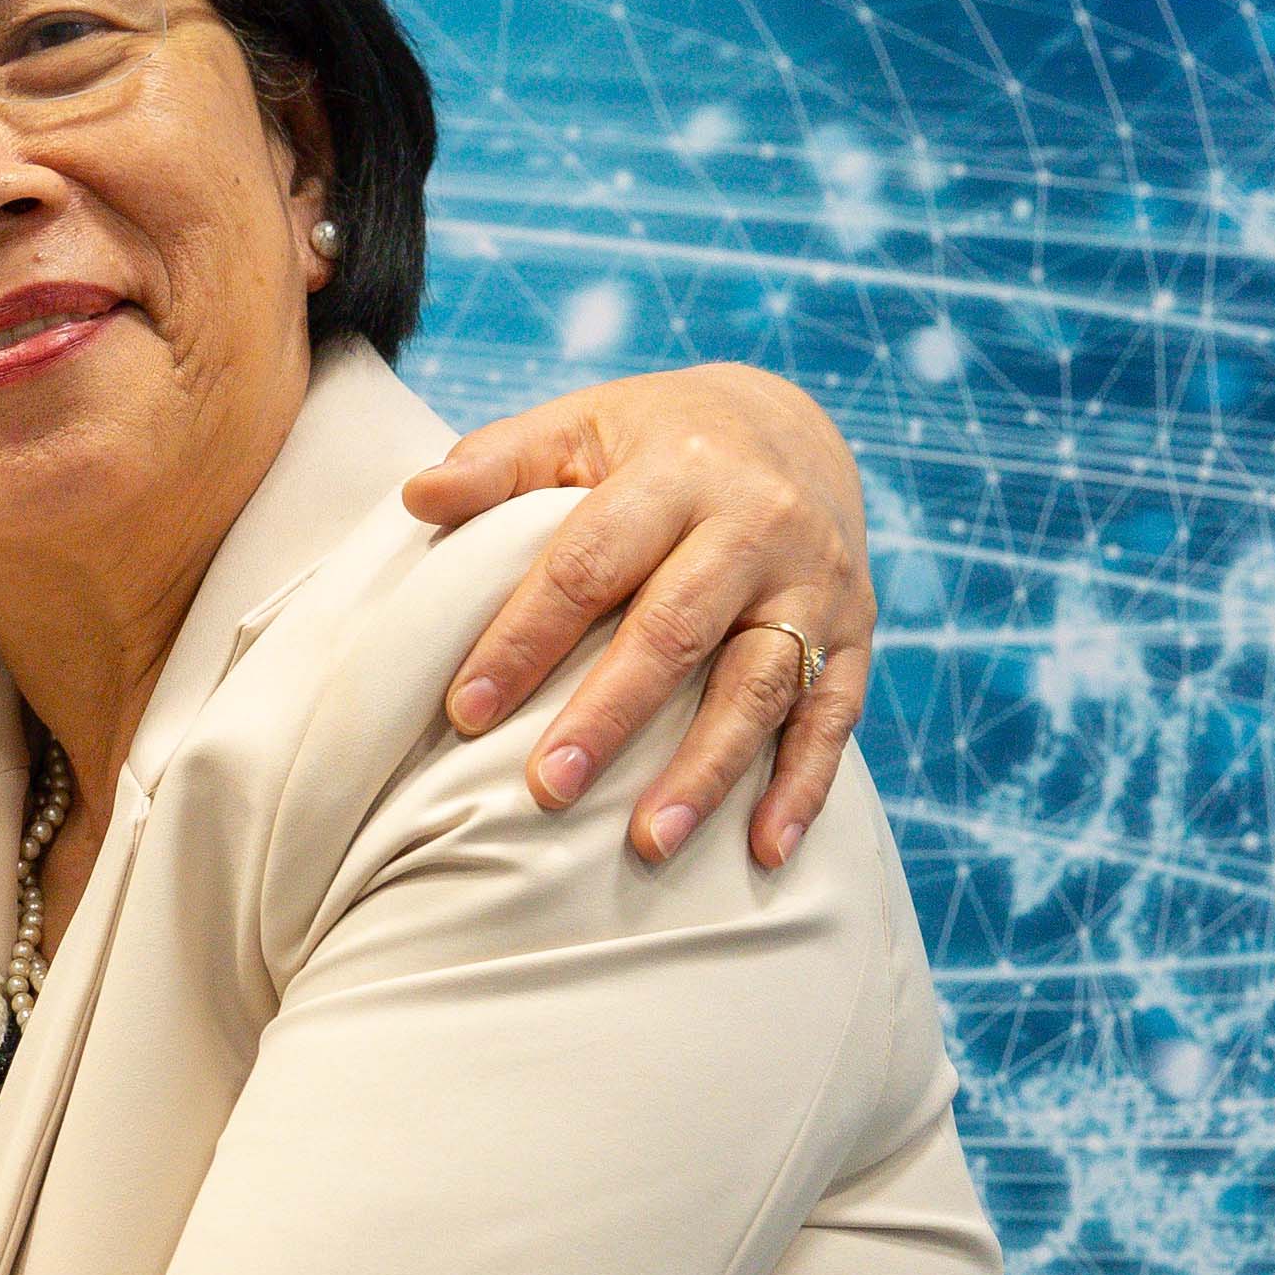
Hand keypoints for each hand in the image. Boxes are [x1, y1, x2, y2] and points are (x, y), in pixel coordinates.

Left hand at [403, 361, 873, 869]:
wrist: (797, 424)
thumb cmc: (657, 439)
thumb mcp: (580, 424)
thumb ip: (501, 460)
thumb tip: (418, 496)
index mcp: (677, 470)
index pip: (589, 560)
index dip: (526, 636)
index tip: (466, 710)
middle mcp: (756, 524)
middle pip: (676, 629)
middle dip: (610, 715)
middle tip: (546, 789)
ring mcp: (815, 582)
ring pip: (760, 683)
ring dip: (707, 768)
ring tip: (650, 841)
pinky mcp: (856, 630)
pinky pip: (833, 713)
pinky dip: (804, 785)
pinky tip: (765, 850)